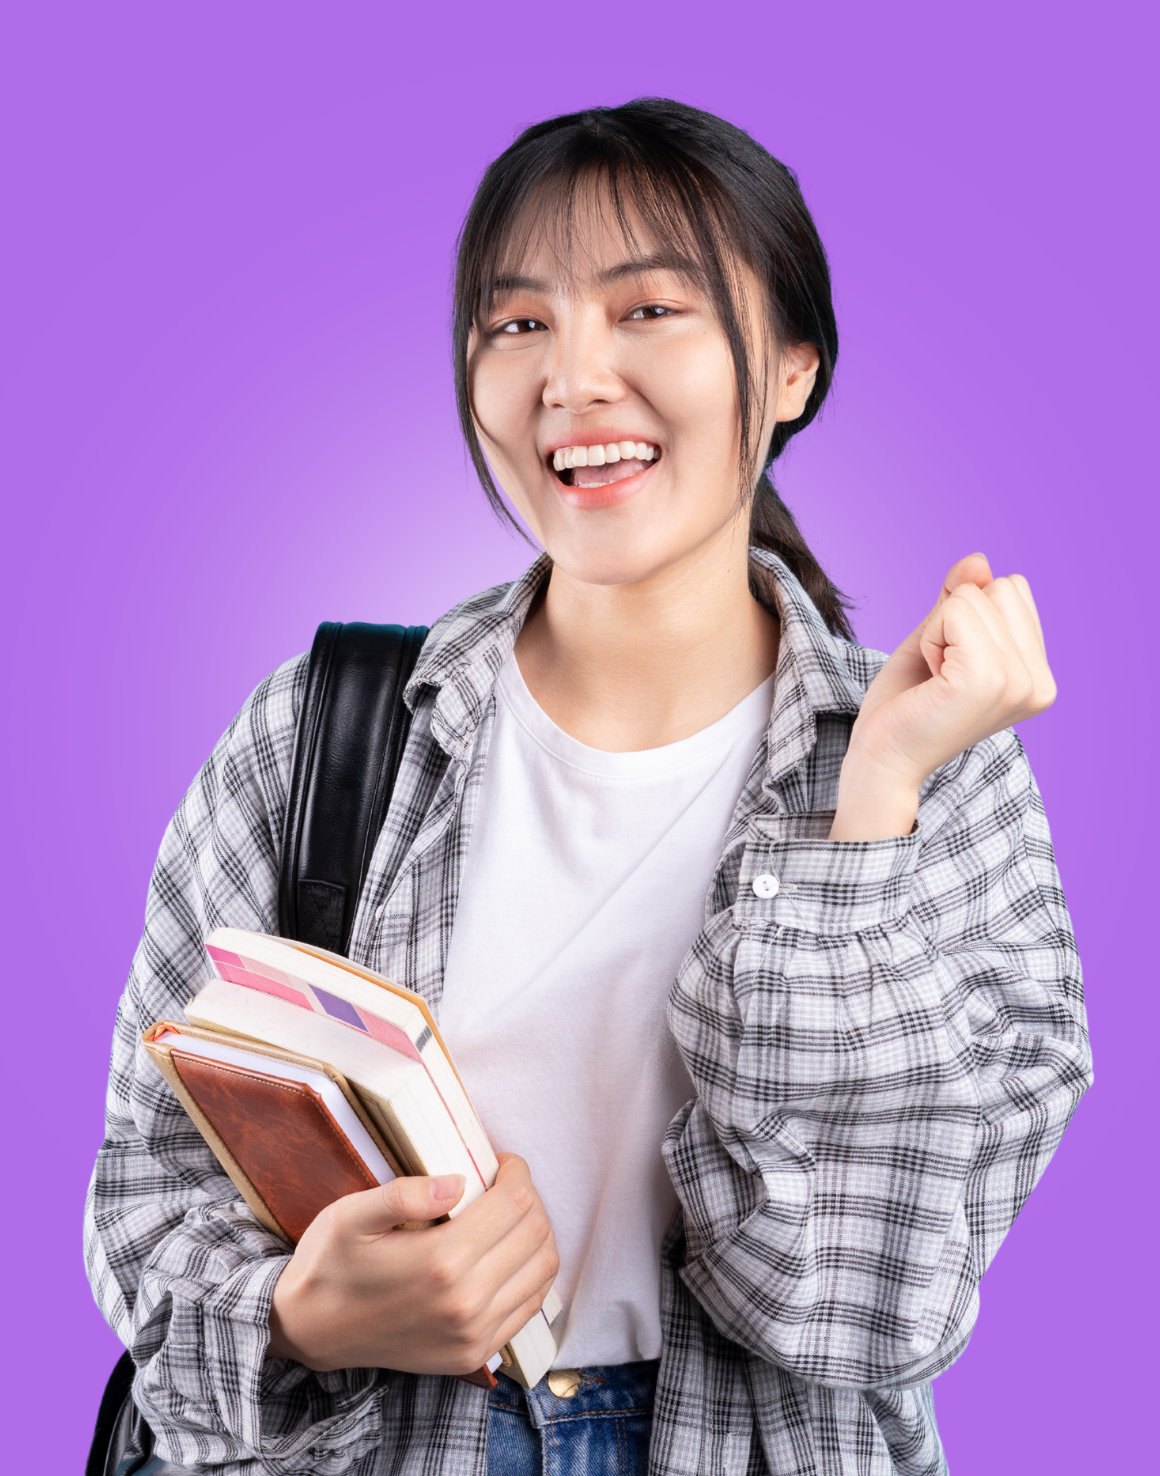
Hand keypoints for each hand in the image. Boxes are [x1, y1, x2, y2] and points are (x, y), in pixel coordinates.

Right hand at [267, 1153, 558, 1374]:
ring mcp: (474, 1333)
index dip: (516, 1172)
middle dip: (528, 1197)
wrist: (312, 1332)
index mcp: (440, 1261)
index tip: (500, 1163)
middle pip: (536, 1232)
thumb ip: (404, 1194)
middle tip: (502, 1186)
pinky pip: (531, 1305)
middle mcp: (466, 1302)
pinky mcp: (475, 1353)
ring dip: (535, 1233)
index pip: (515, 1203)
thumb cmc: (330, 1266)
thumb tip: (457, 1182)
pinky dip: (531, 1272)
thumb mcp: (351, 1215)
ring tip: (507, 1217)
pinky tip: (506, 1255)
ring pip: (543, 1269)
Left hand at [829, 554, 1055, 840]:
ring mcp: (1017, 683)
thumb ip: (961, 599)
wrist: (882, 760)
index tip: (950, 667)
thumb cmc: (906, 704)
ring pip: (975, 596)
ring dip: (939, 631)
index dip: (967, 617)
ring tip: (935, 679)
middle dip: (954, 620)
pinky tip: (930, 680)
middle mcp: (1039, 683)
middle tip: (938, 674)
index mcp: (1038, 676)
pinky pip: (956, 611)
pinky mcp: (986, 680)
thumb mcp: (938, 638)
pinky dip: (930, 637)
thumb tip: (979, 561)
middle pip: (1000, 587)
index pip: (1013, 589)